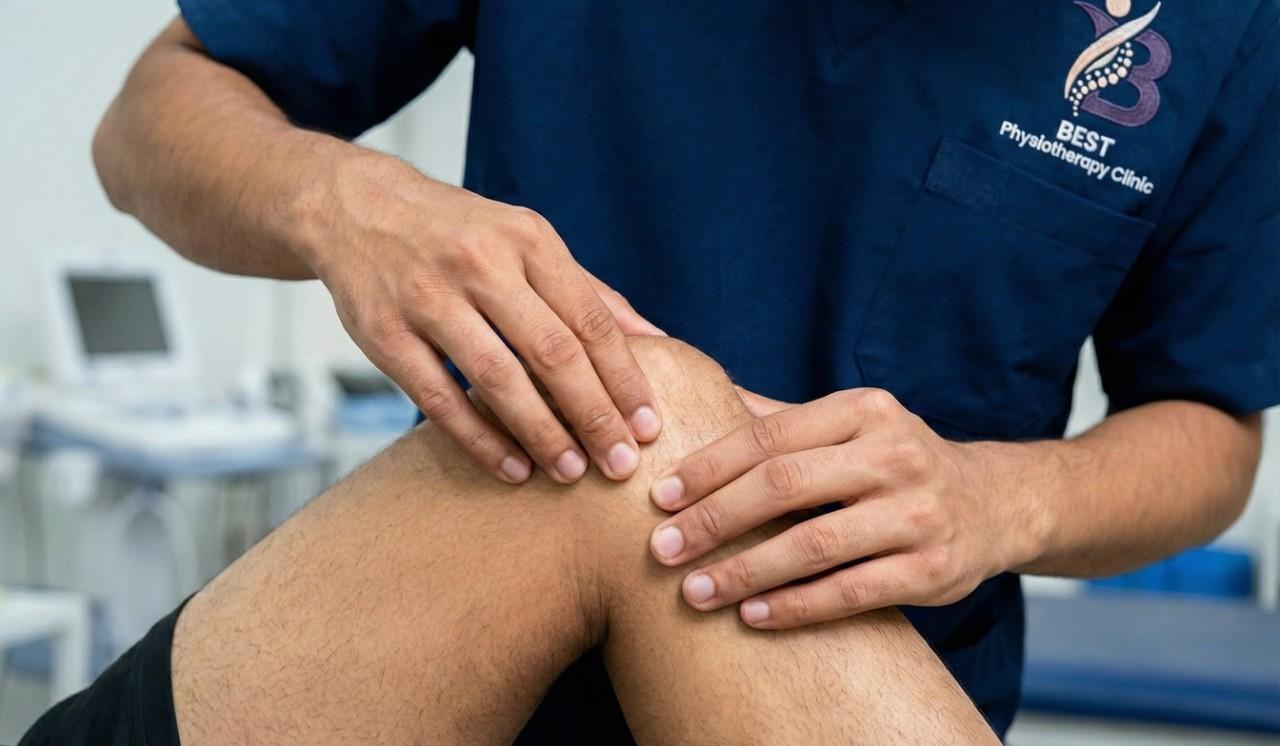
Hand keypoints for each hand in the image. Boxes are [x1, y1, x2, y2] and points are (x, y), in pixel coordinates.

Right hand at [303, 166, 664, 483]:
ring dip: (541, 434)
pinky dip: (481, 440)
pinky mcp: (385, 334)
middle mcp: (480, 263)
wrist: (355, 208)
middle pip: (552, 352)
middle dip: (594, 415)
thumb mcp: (526, 241)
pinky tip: (513, 468)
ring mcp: (427, 298)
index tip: (649, 426)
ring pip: (497, 380)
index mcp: (527, 239)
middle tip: (621, 464)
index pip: (589, 319)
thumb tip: (659, 340)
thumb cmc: (460, 234)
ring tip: (572, 473)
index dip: (624, 378)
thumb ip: (589, 292)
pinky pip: (440, 399)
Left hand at [647, 388, 1027, 628]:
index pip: (771, 436)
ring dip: (746, 571)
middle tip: (663, 548)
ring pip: (814, 545)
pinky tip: (752, 615)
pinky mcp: (932, 571)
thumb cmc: (894, 462)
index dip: (709, 466)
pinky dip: (796, 606)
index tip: (660, 496)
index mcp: (864, 410)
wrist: (993, 504)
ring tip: (695, 591)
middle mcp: (895, 455)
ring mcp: (917, 514)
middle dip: (715, 518)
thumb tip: (692, 397)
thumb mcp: (850, 425)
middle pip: (785, 485)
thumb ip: (779, 419)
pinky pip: (850, 592)